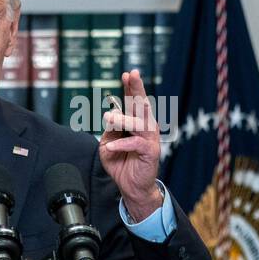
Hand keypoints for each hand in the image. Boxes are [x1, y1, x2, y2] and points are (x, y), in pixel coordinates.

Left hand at [98, 70, 163, 221]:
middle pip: (141, 105)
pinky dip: (121, 143)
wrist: (130, 186)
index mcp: (135, 122)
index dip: (130, 87)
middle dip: (136, 88)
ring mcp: (149, 139)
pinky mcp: (150, 152)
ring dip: (123, 118)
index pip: (132, 101)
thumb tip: (111, 115)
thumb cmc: (120, 162)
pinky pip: (135, 143)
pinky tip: (110, 146)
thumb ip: (110, 129)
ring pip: (138, 122)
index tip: (127, 73)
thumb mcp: (108, 142)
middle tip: (132, 75)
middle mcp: (145, 127)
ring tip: (108, 117)